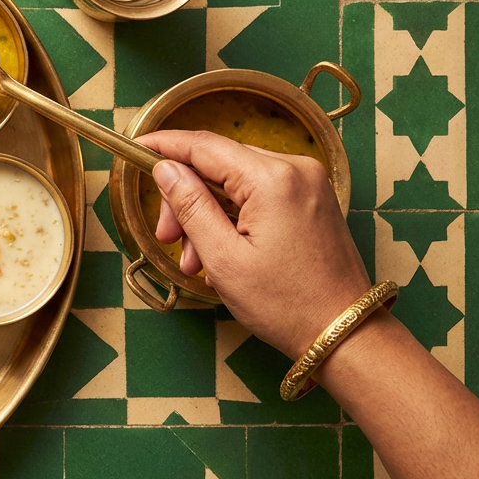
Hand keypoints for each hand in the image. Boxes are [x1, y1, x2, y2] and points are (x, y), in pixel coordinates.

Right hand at [135, 130, 369, 358]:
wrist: (344, 332)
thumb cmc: (285, 303)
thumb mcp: (224, 258)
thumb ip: (190, 206)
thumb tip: (164, 169)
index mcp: (273, 179)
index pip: (204, 146)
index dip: (164, 145)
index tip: (134, 148)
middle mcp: (295, 169)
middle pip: (218, 164)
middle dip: (185, 198)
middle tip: (167, 237)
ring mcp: (307, 183)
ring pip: (235, 181)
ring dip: (206, 213)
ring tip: (196, 260)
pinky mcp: (311, 199)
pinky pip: (257, 194)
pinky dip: (232, 217)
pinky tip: (221, 252)